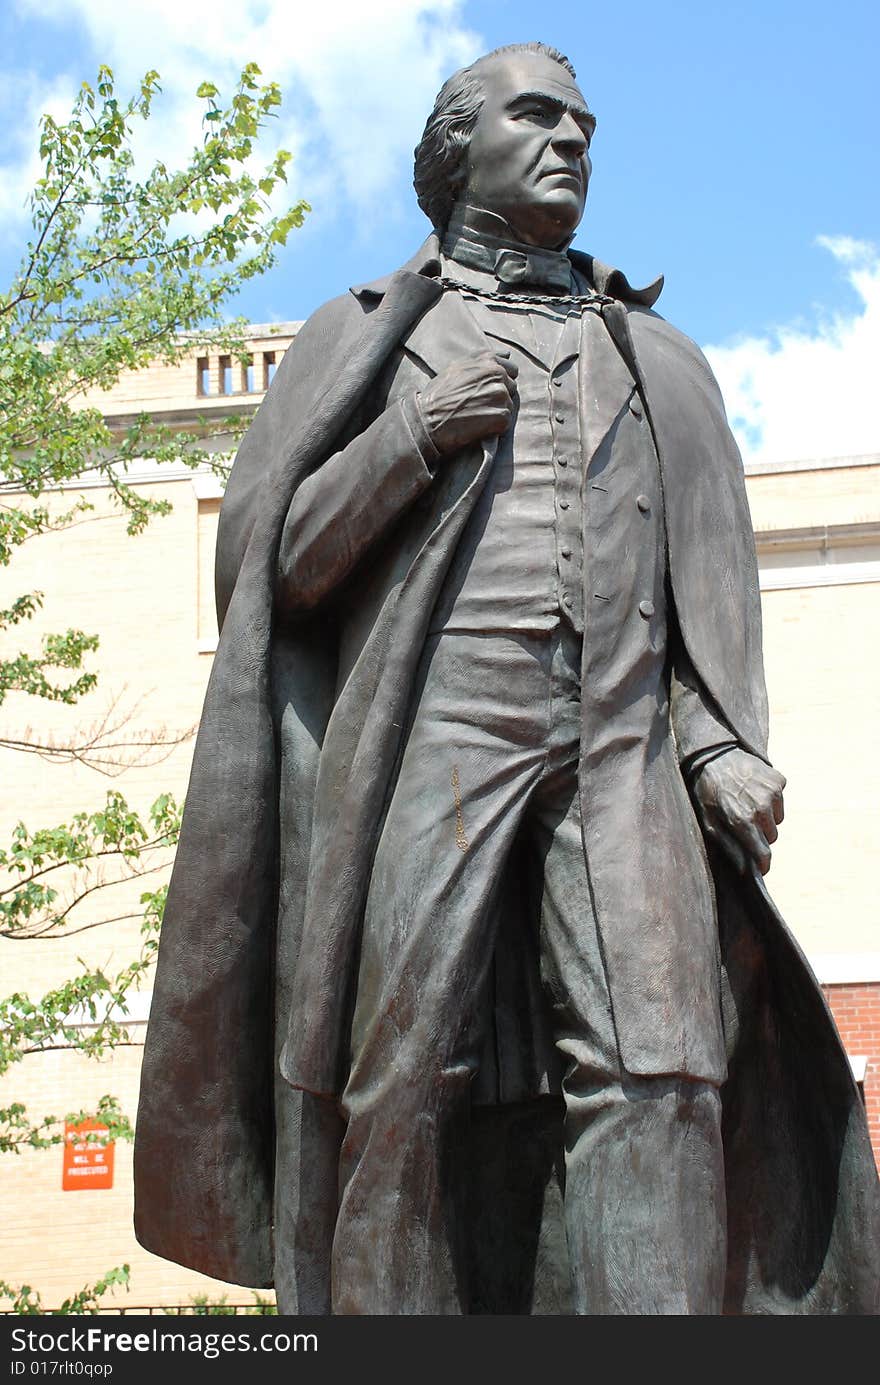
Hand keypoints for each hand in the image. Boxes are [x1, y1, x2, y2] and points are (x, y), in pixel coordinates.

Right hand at [417, 351, 516, 454]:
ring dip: (496, 412)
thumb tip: (507, 353)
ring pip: (509, 405)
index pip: (511, 369)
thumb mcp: (457, 366)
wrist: (428, 420)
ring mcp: (501, 395)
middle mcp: (498, 374)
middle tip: (477, 405)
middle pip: (511, 388)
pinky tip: (477, 426)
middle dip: (499, 397)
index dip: (500, 382)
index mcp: (489, 361)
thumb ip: (483, 357)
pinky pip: (505, 422)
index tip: (485, 390)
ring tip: (475, 415)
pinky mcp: (502, 416)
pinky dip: (494, 427)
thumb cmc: (439, 394)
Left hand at [692, 748, 785, 875]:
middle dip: (760, 836)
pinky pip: (780, 801)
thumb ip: (728, 846)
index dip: (763, 864)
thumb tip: (744, 869)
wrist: (714, 754)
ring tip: (746, 803)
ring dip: (766, 817)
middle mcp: (761, 807)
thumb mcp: (709, 820)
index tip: (761, 868)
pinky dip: (770, 800)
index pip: (763, 853)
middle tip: (743, 823)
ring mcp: (772, 792)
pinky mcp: (778, 780)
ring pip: (777, 820)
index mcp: (742, 820)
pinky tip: (753, 790)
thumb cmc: (707, 790)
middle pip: (771, 837)